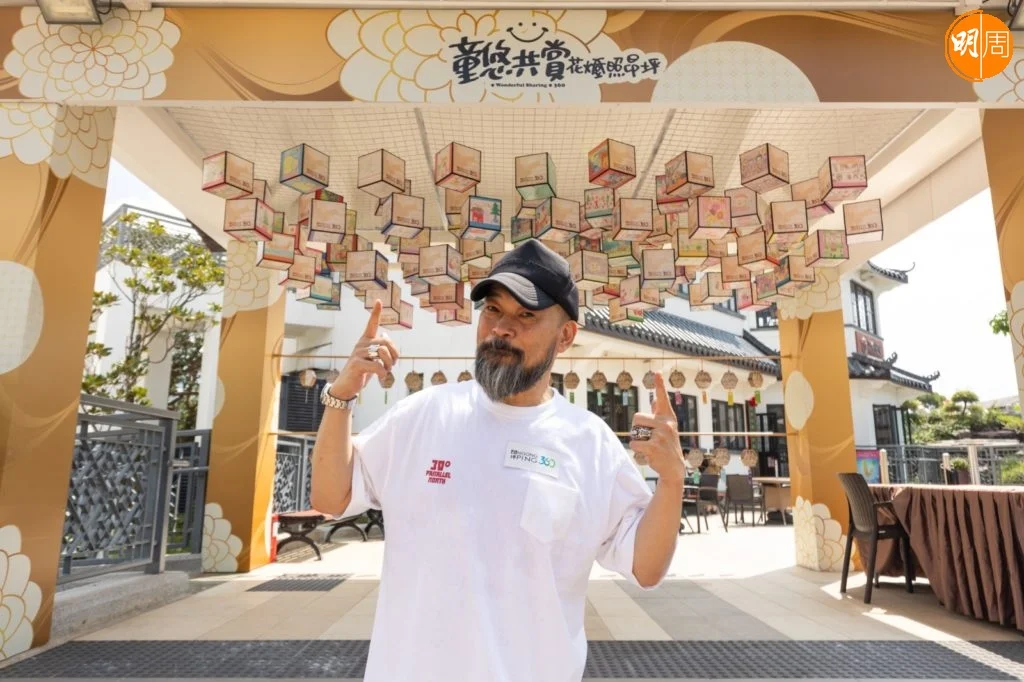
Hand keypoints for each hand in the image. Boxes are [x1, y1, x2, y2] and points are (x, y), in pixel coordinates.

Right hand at [328, 300, 400, 399]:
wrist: (347, 386)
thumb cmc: (362, 372)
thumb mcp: (373, 359)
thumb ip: (380, 348)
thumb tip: (386, 335)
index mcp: (365, 341)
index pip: (371, 324)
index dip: (376, 312)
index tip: (379, 300)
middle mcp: (361, 344)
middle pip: (386, 342)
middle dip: (394, 356)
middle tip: (392, 366)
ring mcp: (358, 353)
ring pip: (383, 353)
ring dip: (389, 365)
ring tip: (386, 372)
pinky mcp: (357, 364)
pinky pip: (378, 366)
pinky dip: (384, 373)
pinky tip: (381, 378)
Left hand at [630, 372, 684, 486]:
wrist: (674, 468)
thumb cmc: (667, 446)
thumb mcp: (667, 428)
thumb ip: (659, 414)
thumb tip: (654, 399)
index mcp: (668, 417)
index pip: (662, 398)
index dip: (659, 384)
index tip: (657, 372)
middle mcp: (666, 424)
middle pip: (637, 417)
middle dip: (637, 428)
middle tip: (648, 438)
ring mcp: (661, 435)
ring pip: (635, 431)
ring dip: (637, 440)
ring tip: (650, 446)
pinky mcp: (654, 446)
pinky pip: (634, 443)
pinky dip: (637, 450)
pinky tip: (648, 454)